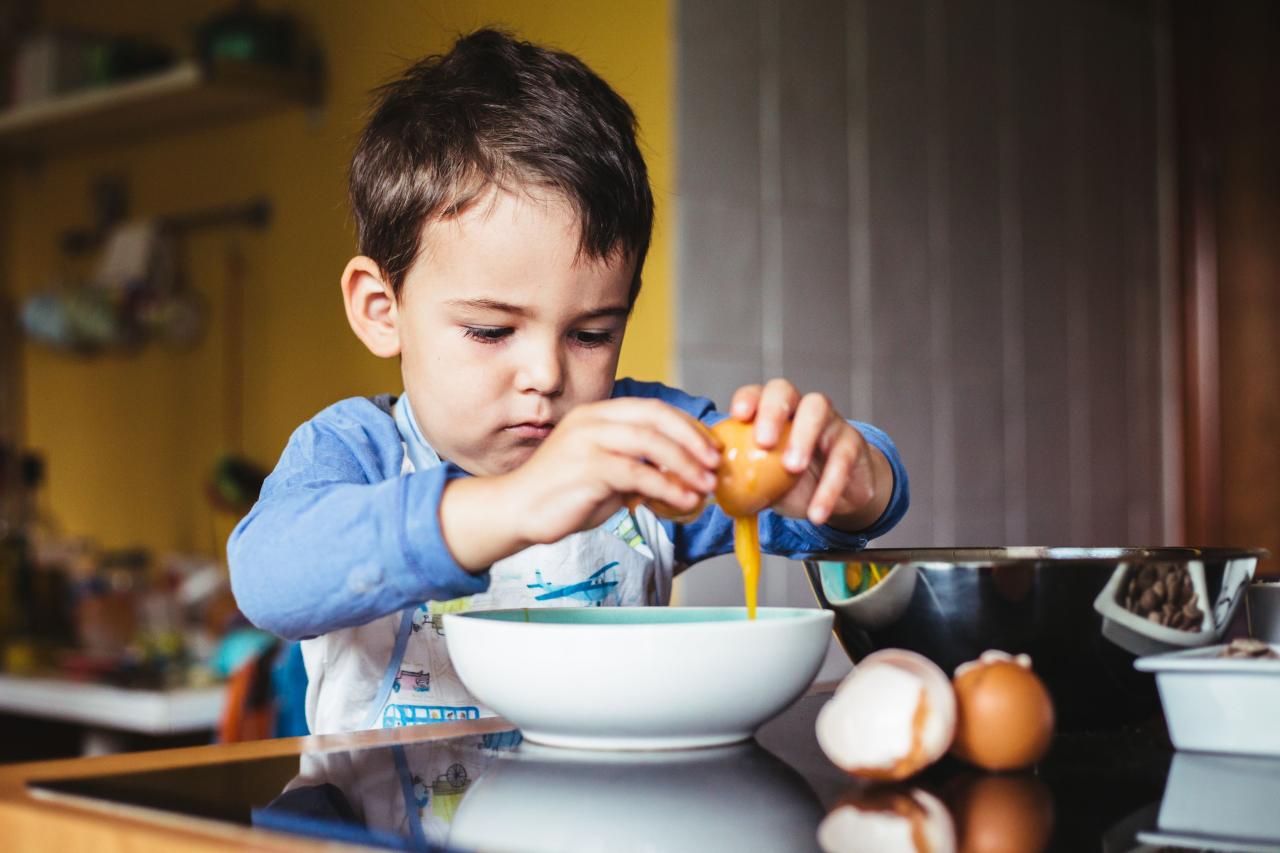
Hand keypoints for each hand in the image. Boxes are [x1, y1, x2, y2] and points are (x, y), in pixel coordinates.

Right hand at [441, 398, 721, 569]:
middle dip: (692, 440)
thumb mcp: (606, 475)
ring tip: (706, 484)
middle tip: (715, 462)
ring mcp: (587, 442)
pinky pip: (638, 474)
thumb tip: (680, 474)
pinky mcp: (586, 469)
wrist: (516, 511)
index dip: (686, 426)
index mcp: (598, 414)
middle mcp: (592, 420)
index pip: (653, 409)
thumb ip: (637, 467)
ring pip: (650, 443)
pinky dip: (667, 487)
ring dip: (685, 464)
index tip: (710, 447)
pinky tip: (684, 501)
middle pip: (656, 418)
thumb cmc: (562, 494)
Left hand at [729, 379, 890, 528]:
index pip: (756, 393)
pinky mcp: (852, 443)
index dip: (747, 399)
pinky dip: (829, 487)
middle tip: (763, 441)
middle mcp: (798, 408)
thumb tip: (707, 486)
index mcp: (771, 413)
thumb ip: (739, 477)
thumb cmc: (790, 481)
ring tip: (792, 468)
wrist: (834, 496)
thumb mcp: (763, 480)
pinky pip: (843, 457)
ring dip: (803, 437)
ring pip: (818, 409)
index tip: (738, 415)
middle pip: (784, 391)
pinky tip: (817, 511)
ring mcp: (828, 421)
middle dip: (772, 411)